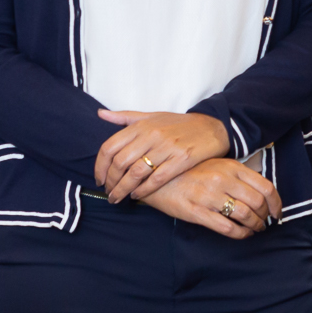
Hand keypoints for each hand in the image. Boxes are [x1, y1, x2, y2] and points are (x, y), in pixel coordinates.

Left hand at [95, 110, 230, 202]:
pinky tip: (138, 195)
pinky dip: (144, 190)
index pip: (110, 147)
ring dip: (123, 189)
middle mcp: (152, 135)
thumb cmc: (178, 124)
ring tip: (118, 198)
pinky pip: (157, 179)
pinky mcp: (182, 160)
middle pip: (120, 163)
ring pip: (136, 173)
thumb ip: (125, 117)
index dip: (100, 166)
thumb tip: (100, 113)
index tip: (99, 179)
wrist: (212, 128)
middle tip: (109, 193)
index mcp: (141, 125)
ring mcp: (167, 147)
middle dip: (111, 182)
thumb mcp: (151, 116)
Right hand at [142, 159, 282, 239]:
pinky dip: (240, 234)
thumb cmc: (190, 171)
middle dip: (265, 217)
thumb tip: (260, 191)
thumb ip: (237, 174)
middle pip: (258, 203)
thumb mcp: (217, 164)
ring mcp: (209, 196)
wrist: (157, 175)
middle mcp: (222, 179)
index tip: (277, 212)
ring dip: (254, 226)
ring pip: (244, 216)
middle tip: (264, 223)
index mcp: (231, 166)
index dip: (276, 203)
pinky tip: (242, 234)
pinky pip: (226, 227)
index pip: (265, 186)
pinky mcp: (196, 212)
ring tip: (255, 229)